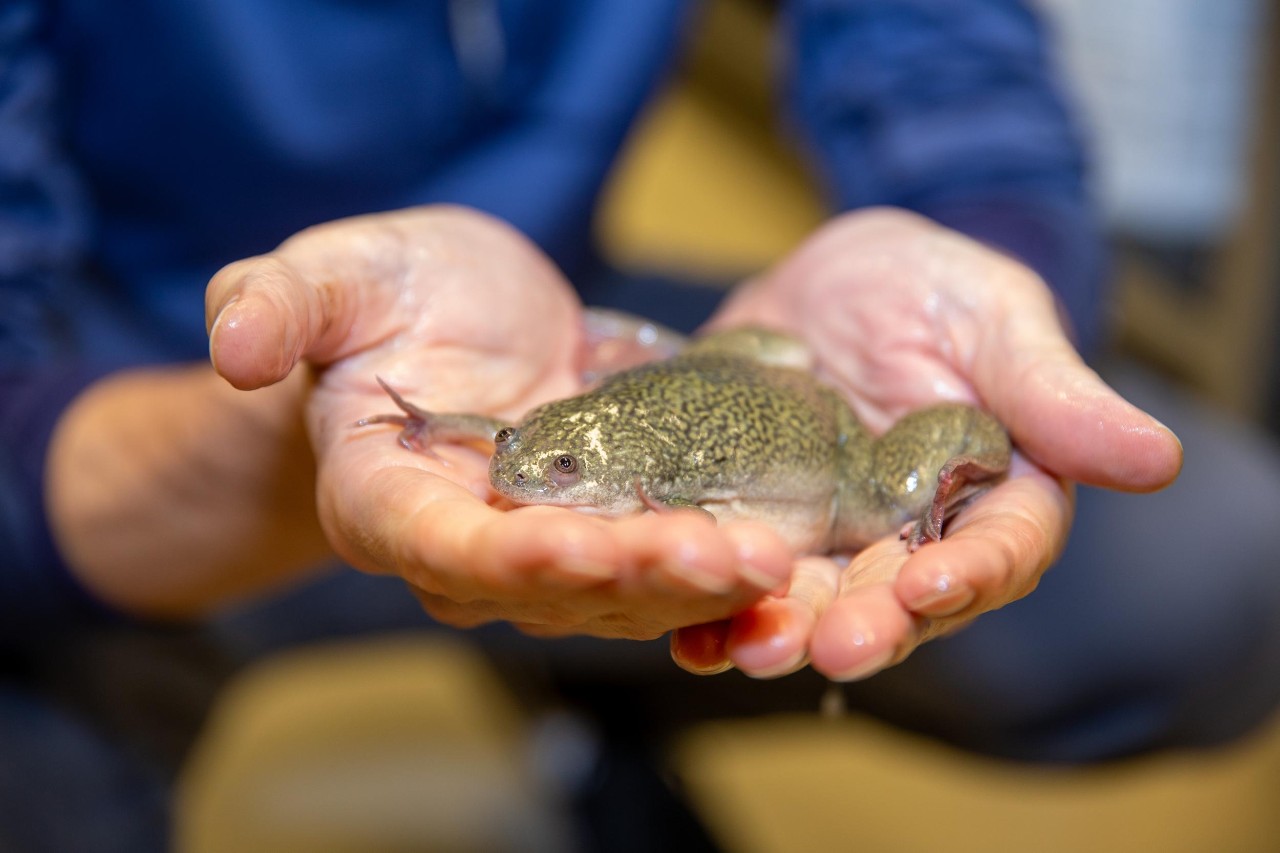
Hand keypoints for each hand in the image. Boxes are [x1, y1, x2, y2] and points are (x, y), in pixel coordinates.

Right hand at [207, 206, 791, 638]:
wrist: (453, 324)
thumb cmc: (383, 298)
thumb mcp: (332, 274)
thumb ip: (278, 302)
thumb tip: (234, 344)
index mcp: (387, 499)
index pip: (444, 550)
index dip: (512, 560)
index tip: (582, 550)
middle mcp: (465, 548)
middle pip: (553, 589)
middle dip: (640, 578)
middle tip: (731, 556)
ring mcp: (541, 549)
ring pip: (619, 593)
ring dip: (696, 585)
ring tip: (774, 559)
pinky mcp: (605, 531)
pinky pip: (659, 568)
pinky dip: (715, 571)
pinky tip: (781, 559)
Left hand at [671, 208, 1182, 678]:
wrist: (830, 277)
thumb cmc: (935, 288)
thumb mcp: (996, 319)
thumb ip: (1055, 393)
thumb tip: (1157, 459)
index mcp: (993, 495)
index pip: (999, 553)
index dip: (972, 575)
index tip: (933, 584)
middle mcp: (915, 535)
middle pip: (901, 601)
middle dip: (869, 627)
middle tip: (832, 647)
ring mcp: (835, 537)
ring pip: (818, 602)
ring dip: (788, 631)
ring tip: (753, 649)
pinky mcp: (764, 525)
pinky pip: (745, 579)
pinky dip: (718, 609)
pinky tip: (690, 633)